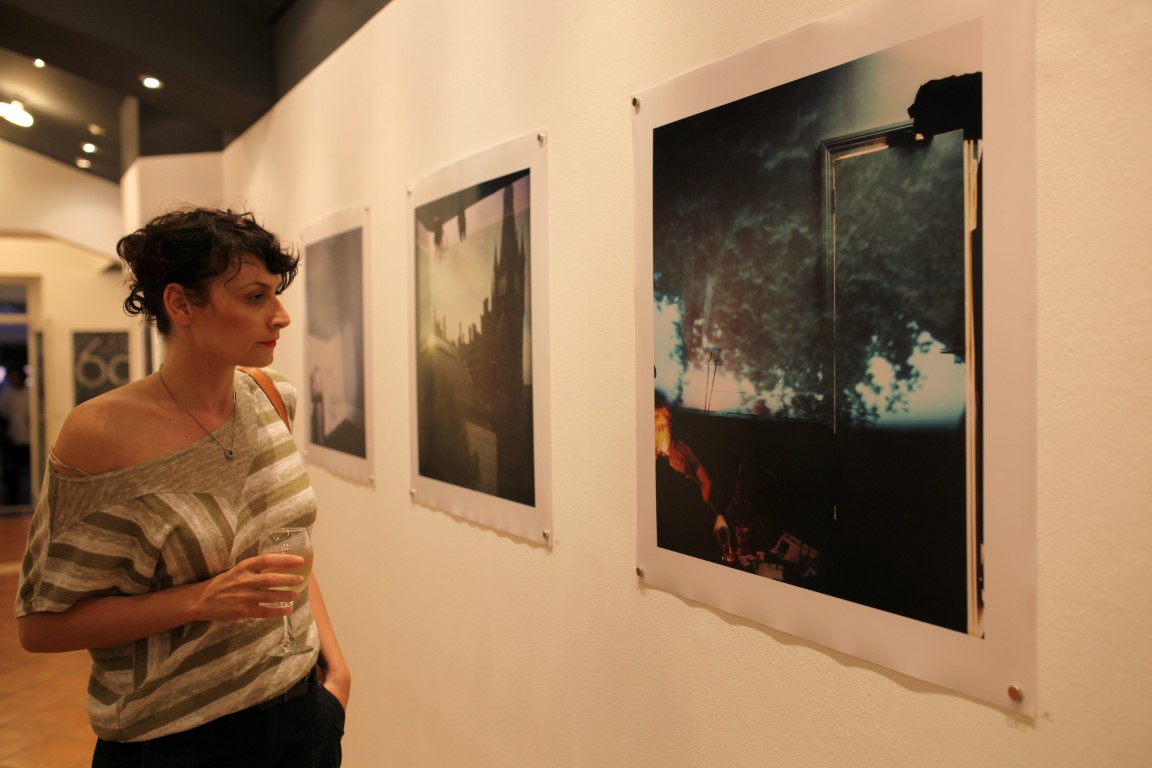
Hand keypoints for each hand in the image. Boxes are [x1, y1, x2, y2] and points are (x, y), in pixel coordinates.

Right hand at [188, 554, 304, 621]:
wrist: (202, 599)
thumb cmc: (224, 582)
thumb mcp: (239, 569)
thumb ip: (256, 567)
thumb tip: (281, 561)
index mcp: (244, 566)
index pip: (267, 559)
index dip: (285, 559)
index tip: (300, 560)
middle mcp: (245, 580)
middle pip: (271, 579)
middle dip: (289, 579)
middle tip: (300, 579)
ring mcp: (244, 596)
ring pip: (270, 596)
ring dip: (286, 596)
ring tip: (296, 595)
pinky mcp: (243, 611)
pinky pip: (265, 612)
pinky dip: (278, 612)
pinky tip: (288, 610)